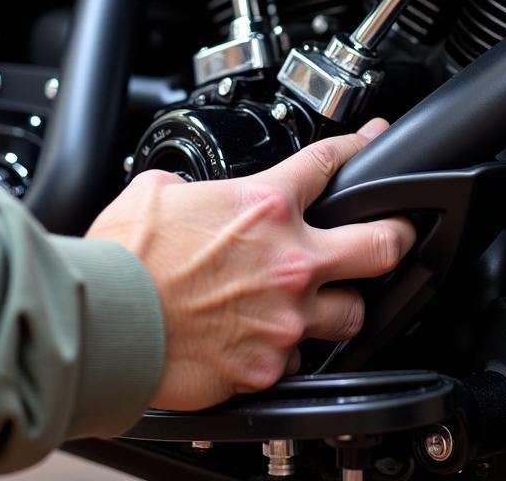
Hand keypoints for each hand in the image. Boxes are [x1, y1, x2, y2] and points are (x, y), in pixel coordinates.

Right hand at [86, 120, 414, 410]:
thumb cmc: (126, 258)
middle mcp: (288, 259)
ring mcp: (285, 316)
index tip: (373, 140)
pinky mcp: (269, 365)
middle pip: (381, 243)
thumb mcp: (156, 192)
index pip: (330, 163)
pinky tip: (271, 337)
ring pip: (354, 313)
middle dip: (398, 231)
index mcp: (263, 205)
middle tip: (397, 229)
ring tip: (329, 298)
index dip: (360, 146)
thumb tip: (189, 192)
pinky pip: (302, 357)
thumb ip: (189, 187)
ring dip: (344, 302)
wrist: (107, 320)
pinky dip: (291, 346)